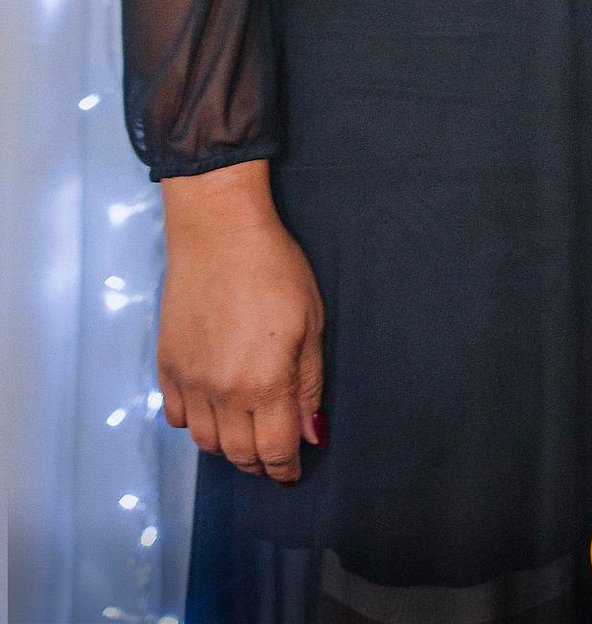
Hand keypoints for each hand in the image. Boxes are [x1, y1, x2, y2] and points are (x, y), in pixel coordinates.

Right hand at [158, 160, 325, 481]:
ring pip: (206, 443)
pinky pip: (178, 417)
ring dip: (228, 448)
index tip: (292, 473)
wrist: (219, 231)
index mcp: (267, 382)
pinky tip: (212, 409)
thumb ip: (309, 384)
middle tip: (273, 456)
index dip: (286, 470)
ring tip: (245, 435)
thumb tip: (311, 434)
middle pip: (240, 454)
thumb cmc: (274, 267)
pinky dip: (196, 424)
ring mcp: (191, 381)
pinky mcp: (167, 366)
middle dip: (260, 462)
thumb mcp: (311, 322)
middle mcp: (224, 391)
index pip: (277, 450)